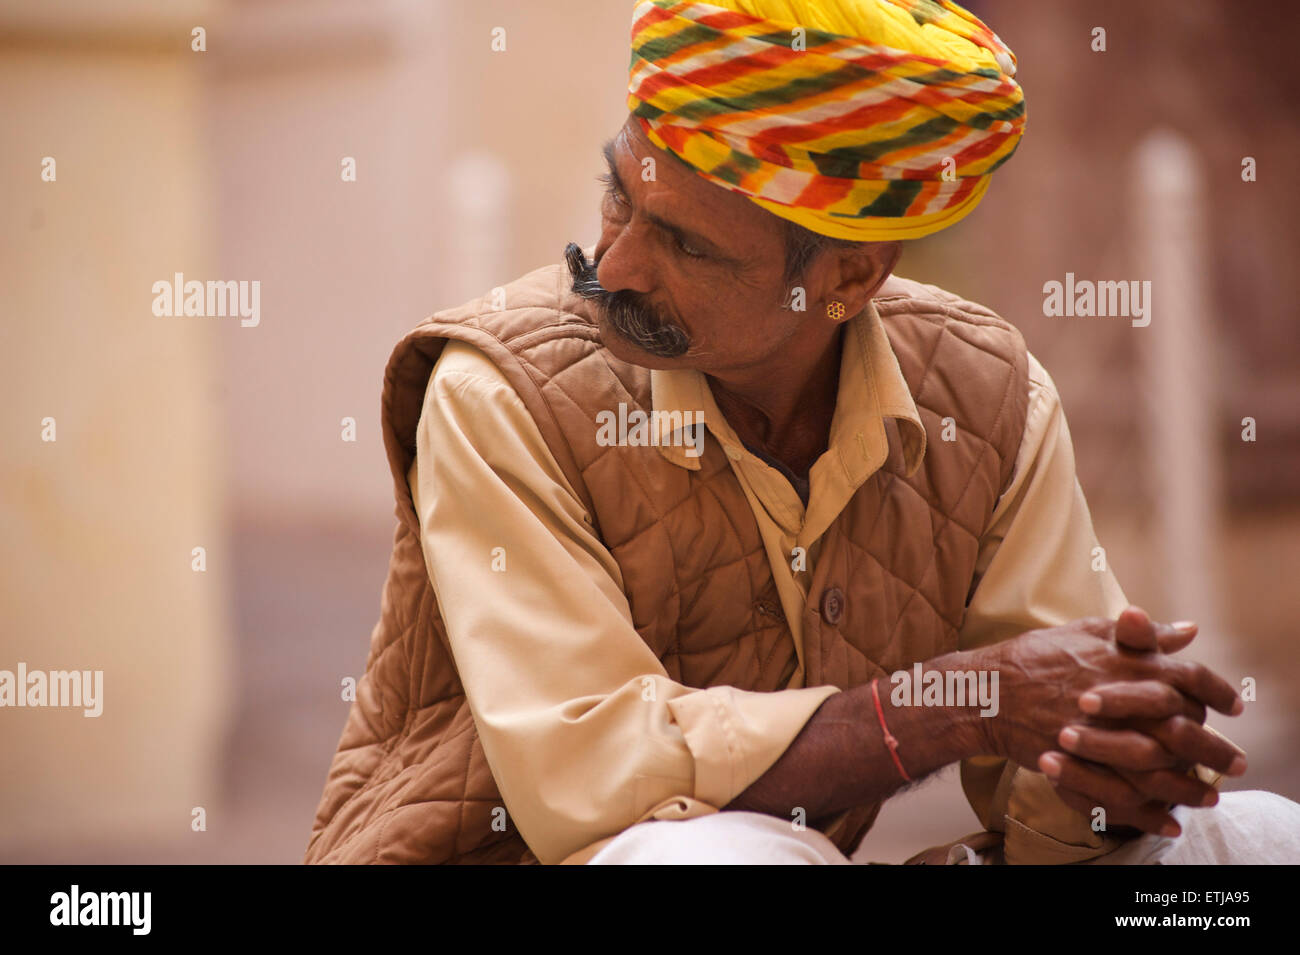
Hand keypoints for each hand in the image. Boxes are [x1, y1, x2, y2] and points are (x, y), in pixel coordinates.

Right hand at [972, 609, 1242, 833]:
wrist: (988, 691)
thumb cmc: (1036, 657)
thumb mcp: (1088, 632)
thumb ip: (1140, 635)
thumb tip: (1187, 632)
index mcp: (1125, 662)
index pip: (1189, 676)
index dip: (1216, 691)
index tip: (1232, 705)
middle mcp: (1119, 699)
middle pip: (1185, 729)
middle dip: (1215, 749)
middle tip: (1234, 762)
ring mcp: (1100, 734)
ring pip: (1161, 769)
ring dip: (1190, 786)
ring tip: (1207, 797)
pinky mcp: (1080, 764)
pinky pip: (1125, 795)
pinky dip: (1150, 812)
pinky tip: (1166, 818)